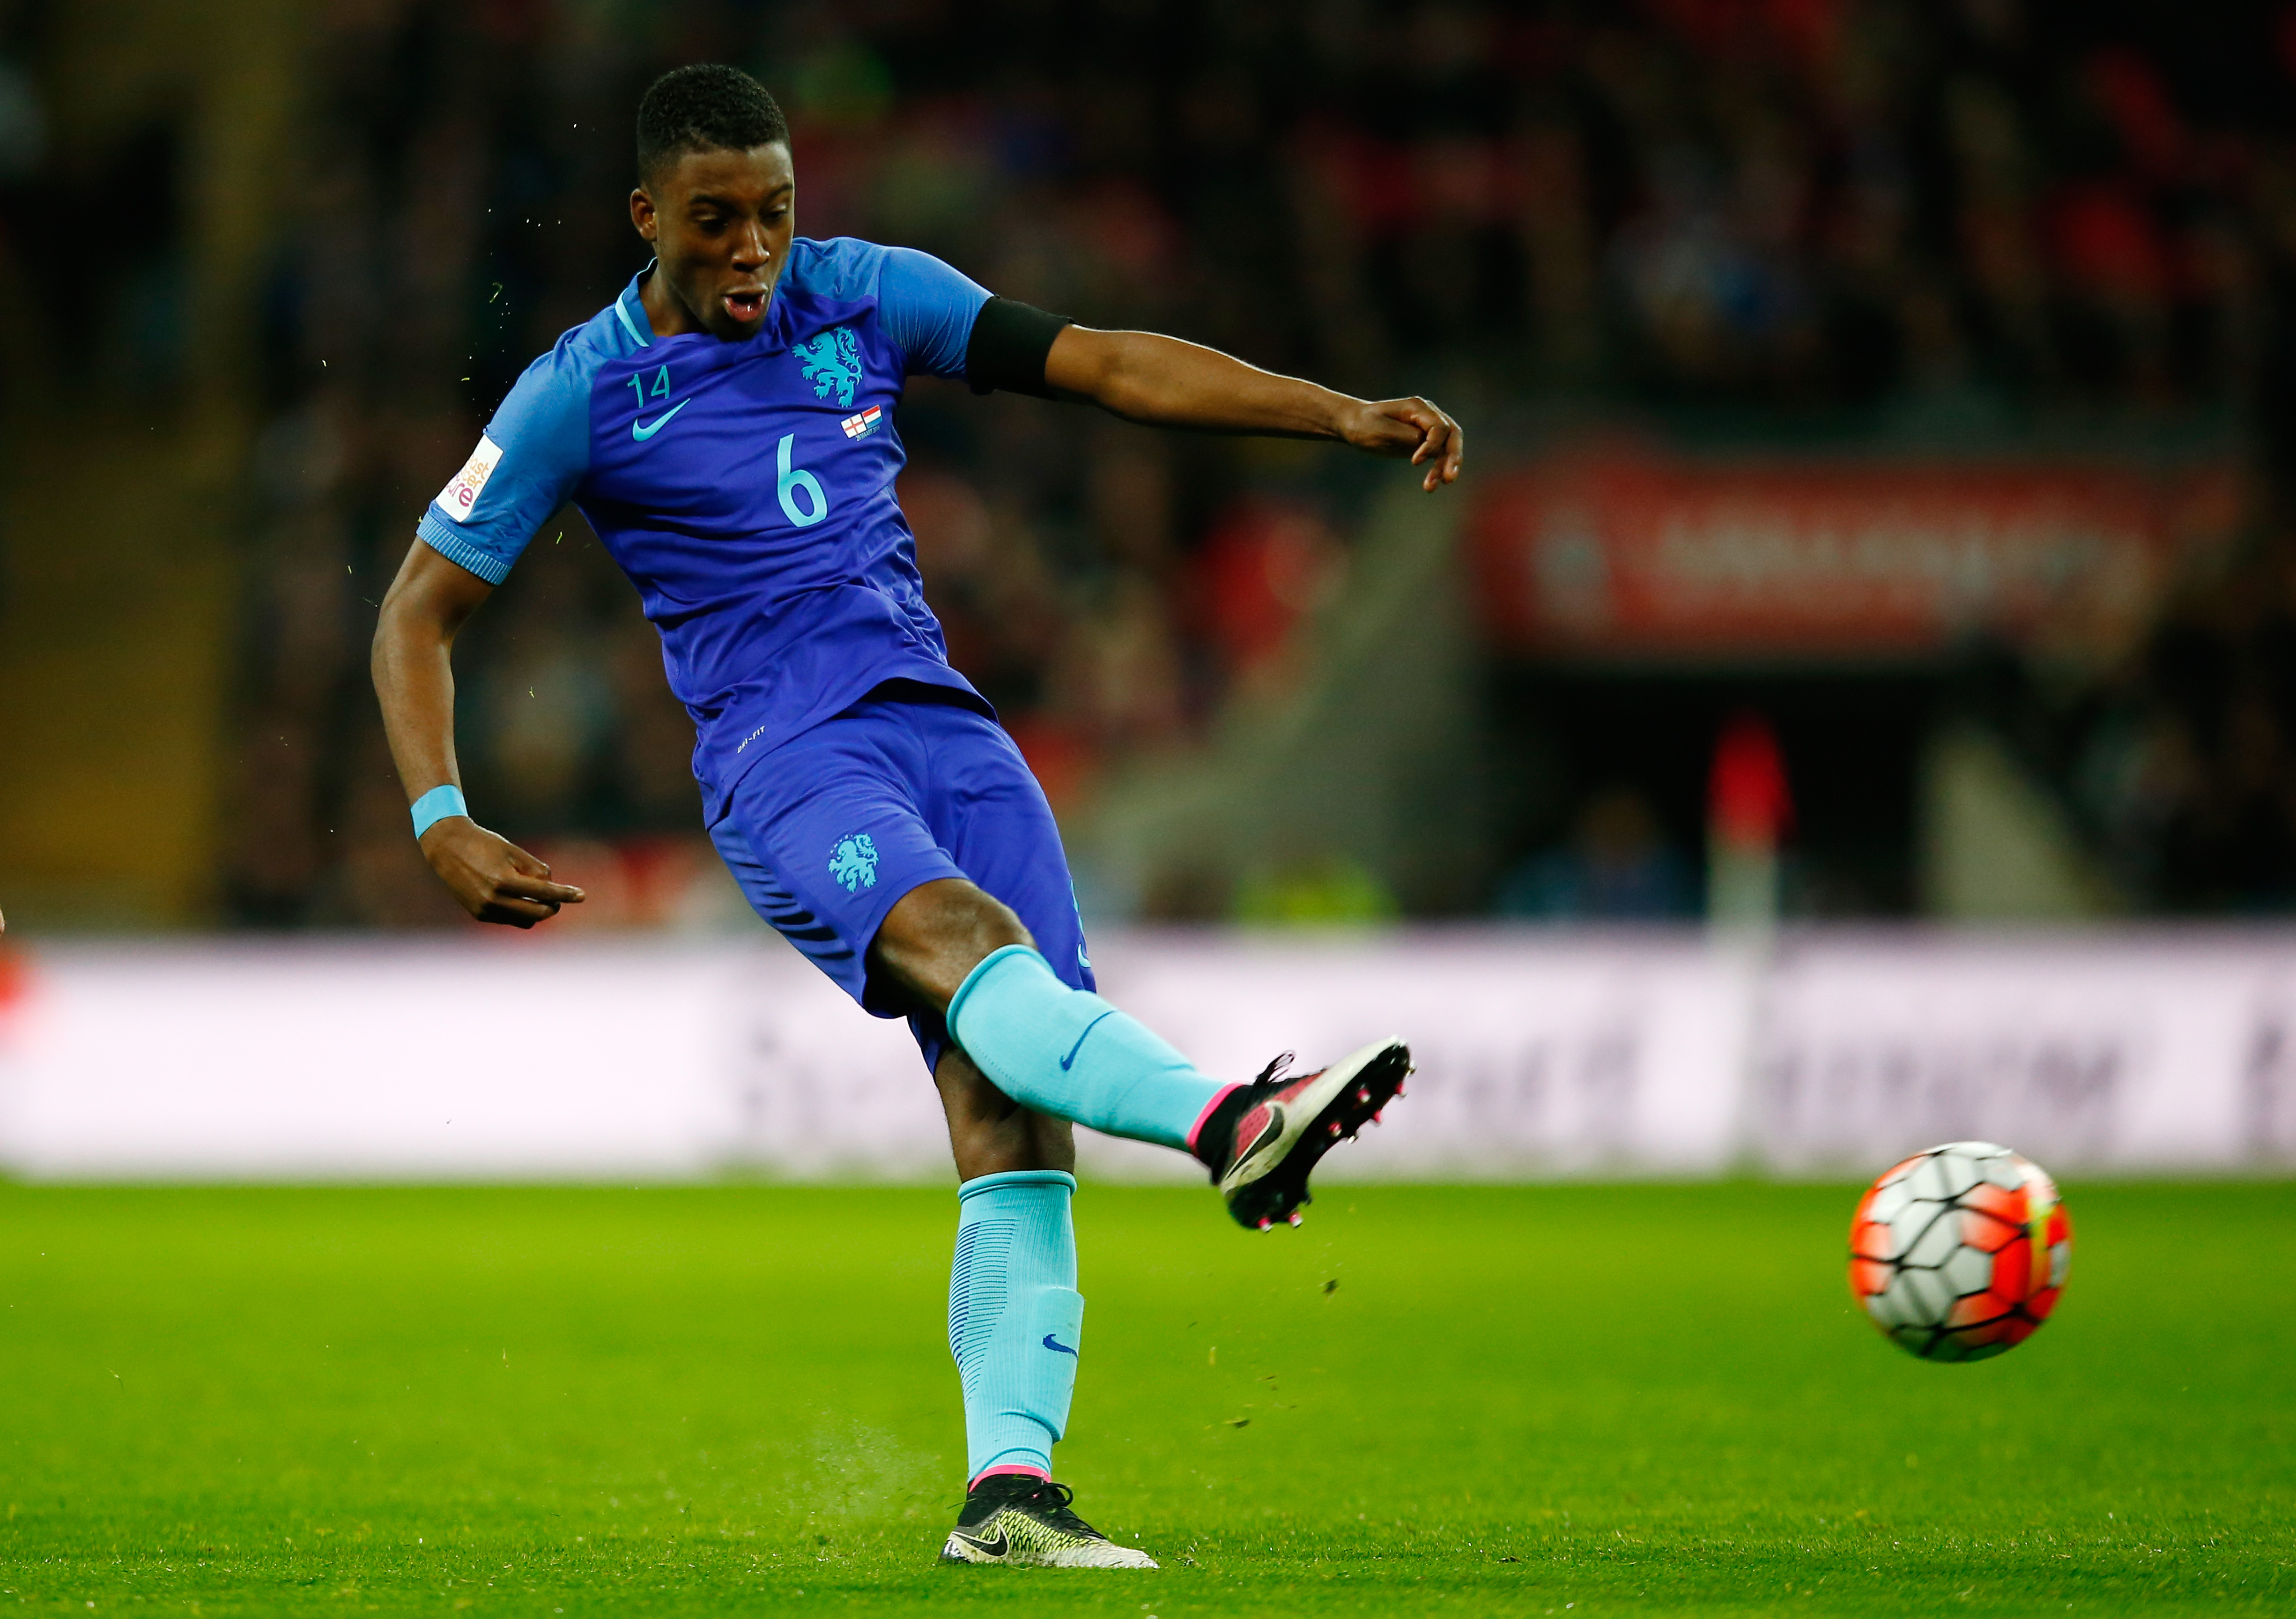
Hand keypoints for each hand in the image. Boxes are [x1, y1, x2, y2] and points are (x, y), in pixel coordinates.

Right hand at [419, 818, 585, 926]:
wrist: (447, 849)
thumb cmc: (485, 845)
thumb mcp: (514, 851)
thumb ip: (536, 870)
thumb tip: (552, 889)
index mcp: (504, 881)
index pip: (544, 893)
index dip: (565, 894)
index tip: (582, 895)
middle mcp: (493, 899)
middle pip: (537, 915)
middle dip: (552, 907)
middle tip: (557, 897)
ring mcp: (484, 910)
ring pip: (525, 922)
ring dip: (535, 911)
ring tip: (534, 894)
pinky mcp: (478, 915)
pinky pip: (509, 920)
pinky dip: (518, 911)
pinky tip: (516, 897)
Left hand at [1338, 396, 1463, 491]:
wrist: (1353, 425)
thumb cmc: (1365, 425)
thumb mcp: (1382, 431)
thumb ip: (1406, 436)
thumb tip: (1425, 443)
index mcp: (1418, 408)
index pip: (1439, 427)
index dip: (1432, 446)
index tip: (1414, 463)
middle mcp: (1428, 415)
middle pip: (1452, 435)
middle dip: (1453, 457)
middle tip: (1449, 479)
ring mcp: (1427, 428)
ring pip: (1447, 448)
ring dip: (1444, 468)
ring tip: (1431, 488)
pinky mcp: (1424, 442)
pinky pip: (1438, 456)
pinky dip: (1437, 469)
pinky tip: (1430, 485)